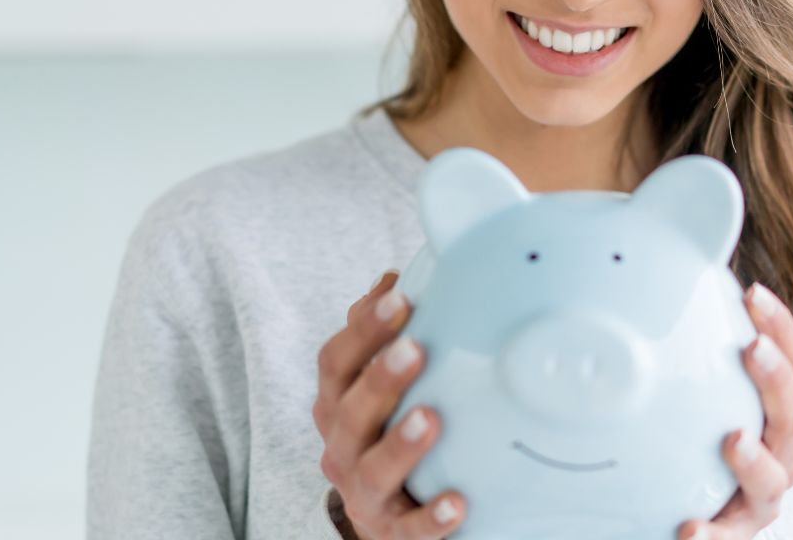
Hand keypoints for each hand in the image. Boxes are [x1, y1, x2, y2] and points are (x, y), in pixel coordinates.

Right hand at [311, 269, 467, 539]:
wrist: (388, 518)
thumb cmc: (386, 433)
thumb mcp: (376, 388)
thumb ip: (380, 337)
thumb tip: (390, 278)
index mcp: (336, 404)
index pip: (335, 362)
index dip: (363, 328)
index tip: (400, 295)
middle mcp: (341, 447)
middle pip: (349, 412)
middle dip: (381, 379)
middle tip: (414, 348)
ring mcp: (363, 494)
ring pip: (372, 471)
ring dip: (400, 444)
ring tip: (430, 418)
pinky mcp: (391, 533)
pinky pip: (408, 530)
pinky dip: (429, 518)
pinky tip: (457, 502)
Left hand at [677, 282, 792, 539]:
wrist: (675, 505)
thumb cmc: (692, 432)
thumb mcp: (696, 384)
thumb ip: (691, 339)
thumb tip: (662, 271)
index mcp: (775, 407)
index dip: (781, 325)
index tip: (751, 292)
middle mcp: (779, 449)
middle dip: (775, 379)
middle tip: (751, 348)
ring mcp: (761, 495)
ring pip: (773, 478)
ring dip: (754, 459)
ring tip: (733, 440)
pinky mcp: (736, 531)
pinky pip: (729, 536)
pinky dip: (713, 535)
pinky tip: (689, 528)